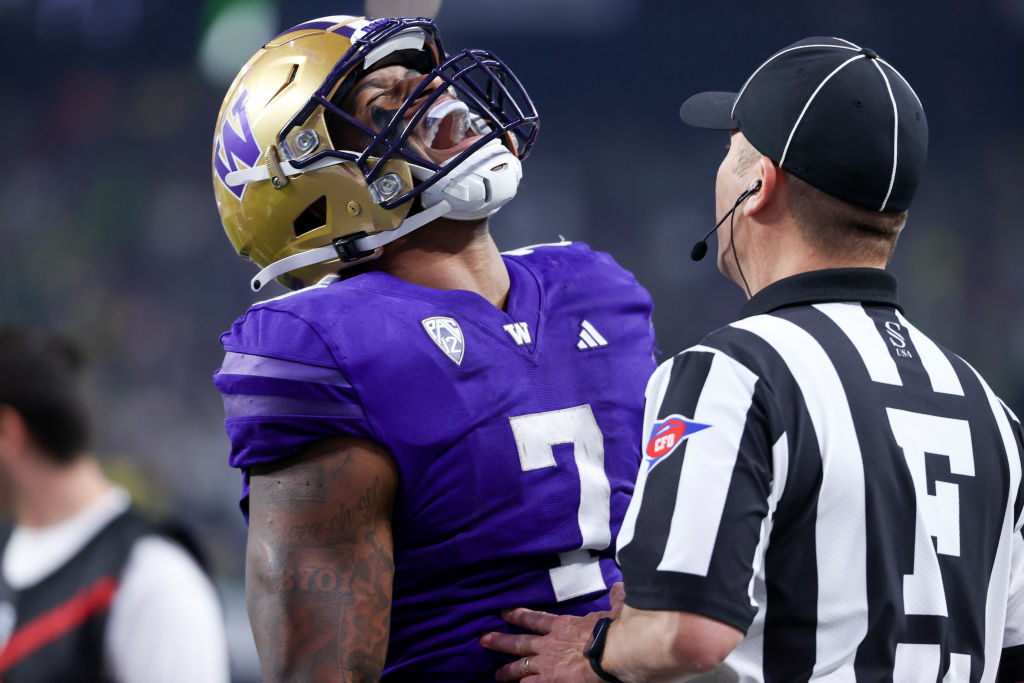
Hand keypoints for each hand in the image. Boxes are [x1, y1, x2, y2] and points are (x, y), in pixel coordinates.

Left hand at [479, 583, 624, 681]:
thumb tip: (619, 588)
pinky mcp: (549, 681)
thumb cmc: (616, 630)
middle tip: (483, 638)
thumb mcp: (616, 610)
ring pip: (520, 667)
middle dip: (501, 640)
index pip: (537, 619)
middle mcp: (550, 644)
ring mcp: (547, 664)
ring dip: (507, 671)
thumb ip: (616, 599)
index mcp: (564, 626)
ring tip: (496, 674)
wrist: (614, 650)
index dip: (519, 615)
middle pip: (520, 642)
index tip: (504, 613)